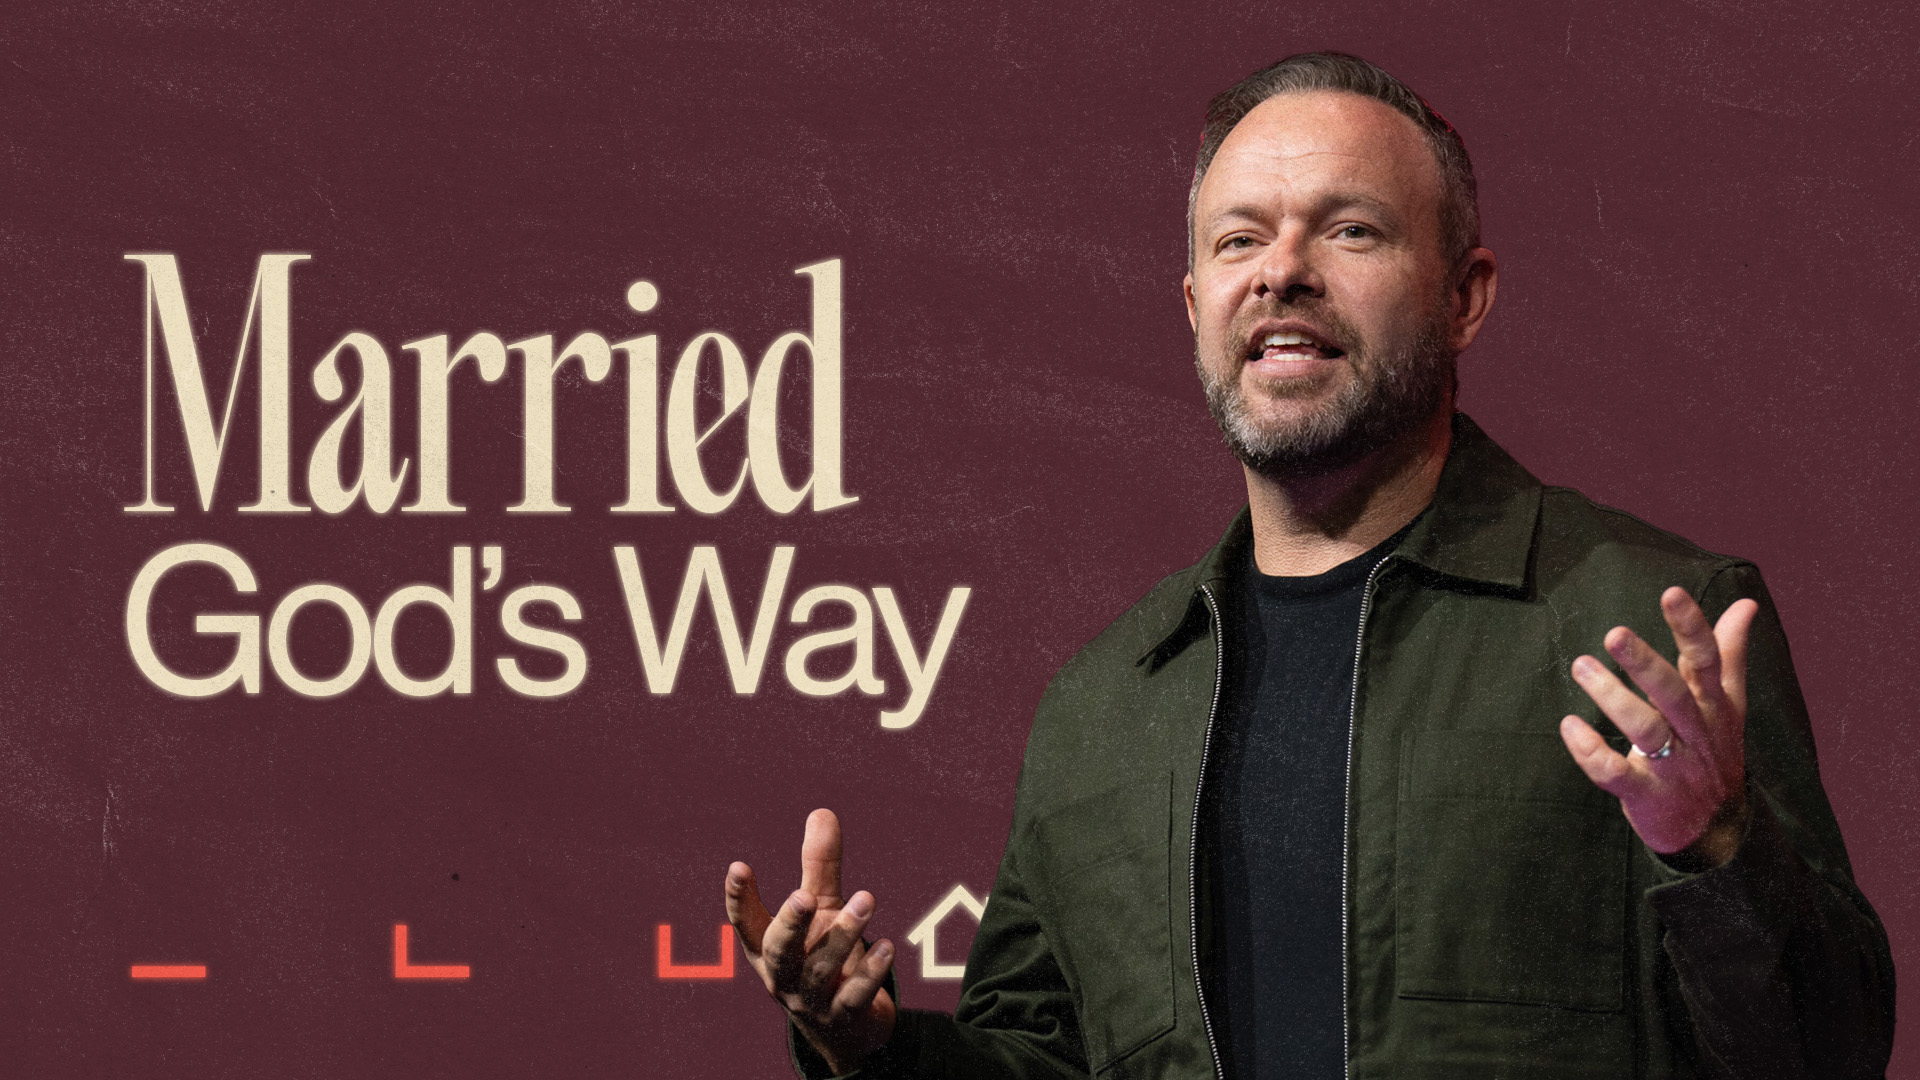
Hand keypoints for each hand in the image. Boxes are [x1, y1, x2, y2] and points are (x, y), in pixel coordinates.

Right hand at [725, 809, 896, 1073]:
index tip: (739, 866)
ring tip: (867, 899)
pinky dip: (870, 972)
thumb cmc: (822, 957)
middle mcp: (782, 976)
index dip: (739, 898)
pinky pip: (854, 996)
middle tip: (804, 897)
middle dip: (791, 923)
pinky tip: (886, 947)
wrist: (845, 1027)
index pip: (745, 923)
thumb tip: (821, 812)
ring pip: (821, 968)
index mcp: (767, 948)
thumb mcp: (820, 911)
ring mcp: (810, 1000)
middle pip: (779, 951)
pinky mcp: (842, 1017)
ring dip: (844, 933)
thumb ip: (818, 867)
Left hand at [1559, 586, 1759, 867]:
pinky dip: (1592, 752)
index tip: (1670, 593)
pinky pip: (1616, 774)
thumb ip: (1729, 652)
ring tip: (1581, 666)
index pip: (1707, 660)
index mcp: (1712, 704)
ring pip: (1645, 730)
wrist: (1719, 831)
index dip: (1691, 627)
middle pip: (1672, 693)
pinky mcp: (1647, 795)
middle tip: (1613, 633)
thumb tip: (1745, 604)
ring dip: (1612, 698)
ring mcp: (1672, 765)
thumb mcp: (1728, 702)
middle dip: (1646, 664)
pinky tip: (1571, 726)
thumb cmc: (1714, 753)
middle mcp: (1695, 732)